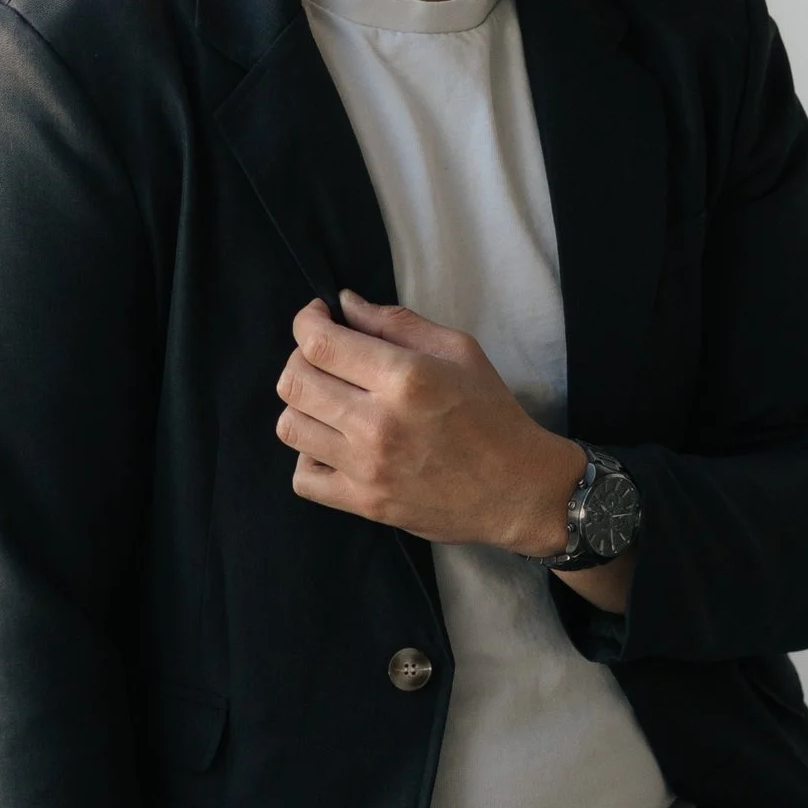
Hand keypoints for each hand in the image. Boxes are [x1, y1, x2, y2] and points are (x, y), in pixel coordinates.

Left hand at [277, 291, 578, 553]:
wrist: (517, 490)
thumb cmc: (493, 415)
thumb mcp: (459, 351)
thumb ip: (397, 322)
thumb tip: (345, 304)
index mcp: (406, 378)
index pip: (319, 343)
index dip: (305, 322)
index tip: (317, 317)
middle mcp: (378, 423)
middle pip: (294, 382)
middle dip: (301, 358)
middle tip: (324, 358)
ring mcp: (367, 468)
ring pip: (289, 426)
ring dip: (302, 405)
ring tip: (329, 401)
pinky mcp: (364, 503)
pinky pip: (303, 477)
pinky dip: (308, 456)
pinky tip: (333, 444)